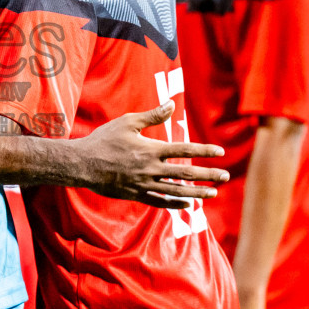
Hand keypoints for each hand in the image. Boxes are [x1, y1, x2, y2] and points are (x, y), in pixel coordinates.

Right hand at [78, 103, 227, 207]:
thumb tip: (171, 104)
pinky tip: (188, 204)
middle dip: (208, 175)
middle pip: (186, 173)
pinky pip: (159, 202)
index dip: (204, 151)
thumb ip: (152, 116)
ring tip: (213, 193)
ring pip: (176, 191)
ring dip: (197, 192)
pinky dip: (175, 204)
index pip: (185, 150)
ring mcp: (144, 184)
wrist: (82, 164)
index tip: (220, 152)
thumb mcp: (127, 122)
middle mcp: (151, 169)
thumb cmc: (104, 140)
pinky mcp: (135, 194)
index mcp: (151, 149)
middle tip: (226, 176)